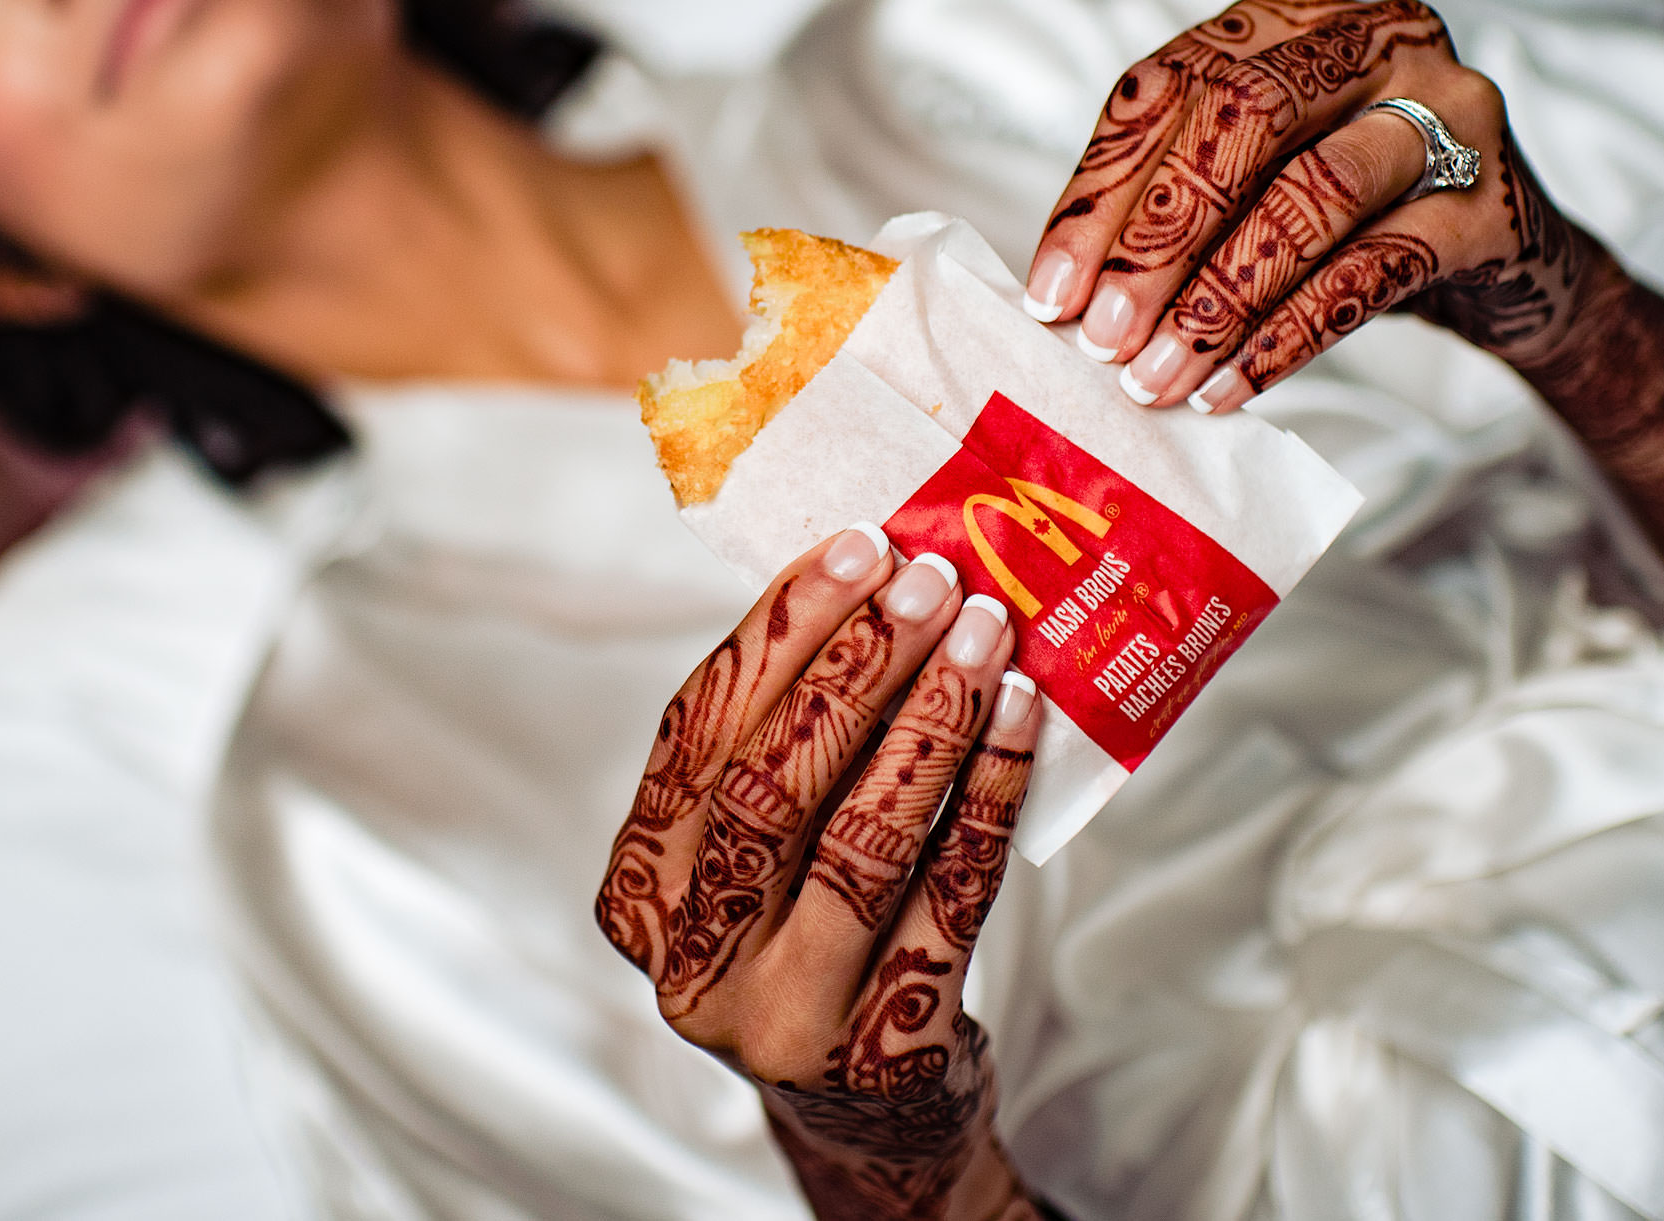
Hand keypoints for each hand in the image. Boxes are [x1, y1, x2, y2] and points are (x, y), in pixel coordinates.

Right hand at [598, 529, 1045, 1220]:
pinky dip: (992, 792)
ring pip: (861, 837)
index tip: (852, 546)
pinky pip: (950, 892)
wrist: (865, 1116)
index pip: (695, 733)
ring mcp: (783, 1015)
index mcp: (637, 891)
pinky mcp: (883, 1049)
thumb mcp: (753, 861)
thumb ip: (776, 750)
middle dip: (858, 665)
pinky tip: (1026, 719)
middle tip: (931, 579)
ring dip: (933, 717)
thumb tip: (866, 580)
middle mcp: (691, 959)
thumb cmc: (811, 939)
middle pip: (770, 783)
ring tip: (988, 633)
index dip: (777, 631)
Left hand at [1022, 0, 1602, 412]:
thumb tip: (1065, 288)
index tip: (1051, 290)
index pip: (1168, 84)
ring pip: (1312, 193)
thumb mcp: (1258, 177)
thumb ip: (1174, 195)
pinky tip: (1230, 385)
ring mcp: (1449, 112)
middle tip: (1102, 336)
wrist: (1508, 265)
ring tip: (1156, 376)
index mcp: (1294, 13)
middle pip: (1242, 121)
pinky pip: (1373, 271)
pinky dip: (1289, 337)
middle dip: (1158, 239)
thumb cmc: (1354, 215)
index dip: (1100, 191)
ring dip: (1219, 299)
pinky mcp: (1491, 203)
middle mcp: (1378, 37)